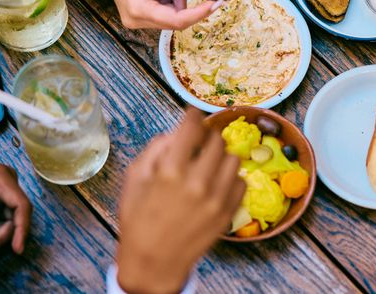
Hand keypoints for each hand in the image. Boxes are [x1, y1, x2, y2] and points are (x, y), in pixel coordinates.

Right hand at [116, 108, 244, 293]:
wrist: (153, 262)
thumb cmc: (138, 219)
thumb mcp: (135, 178)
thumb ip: (156, 149)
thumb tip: (178, 132)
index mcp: (170, 170)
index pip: (192, 127)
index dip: (193, 115)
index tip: (193, 114)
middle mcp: (197, 182)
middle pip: (216, 140)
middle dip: (207, 136)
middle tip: (199, 142)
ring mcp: (216, 198)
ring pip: (233, 159)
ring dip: (221, 156)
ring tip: (209, 163)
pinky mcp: (228, 213)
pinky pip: (240, 182)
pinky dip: (230, 178)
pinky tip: (216, 183)